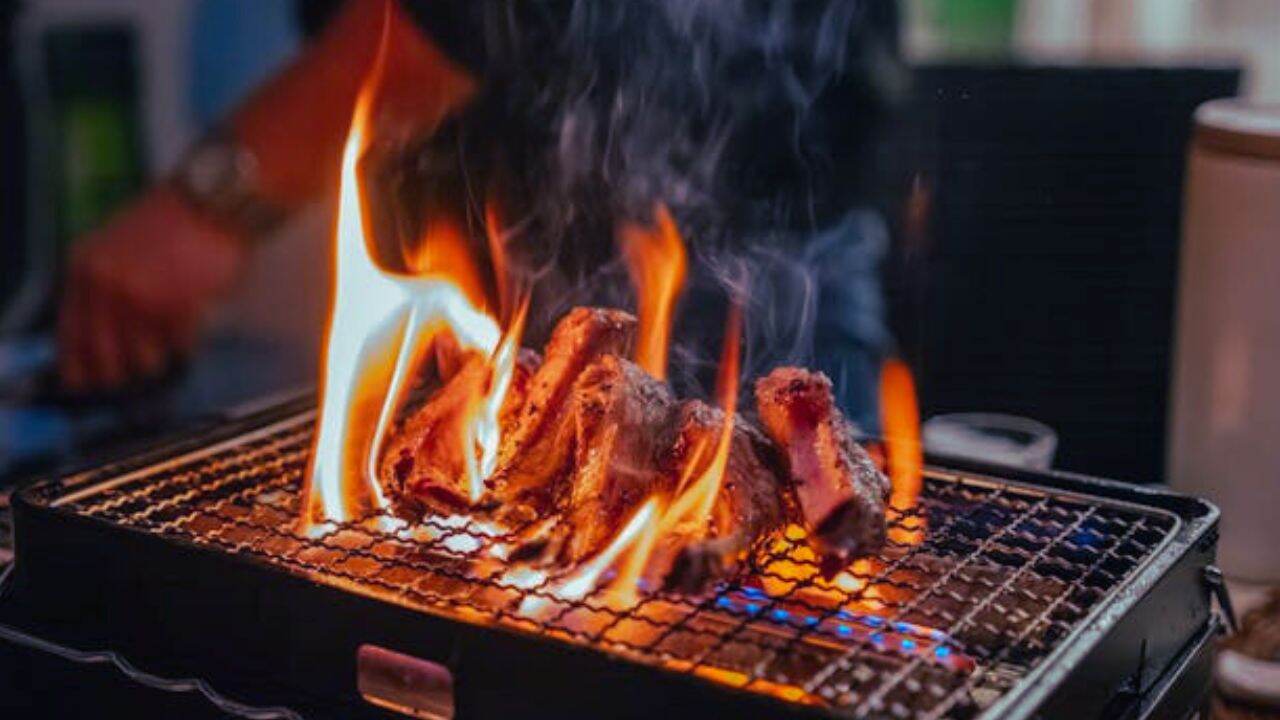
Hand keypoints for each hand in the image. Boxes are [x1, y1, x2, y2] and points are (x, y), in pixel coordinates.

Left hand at [57, 186, 248, 391]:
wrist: (213, 201)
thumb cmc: (172, 221)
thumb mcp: (117, 244)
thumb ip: (102, 283)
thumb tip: (101, 331)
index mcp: (85, 267)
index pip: (69, 333)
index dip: (77, 364)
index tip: (85, 381)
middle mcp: (107, 286)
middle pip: (104, 355)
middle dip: (120, 369)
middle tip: (134, 369)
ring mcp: (142, 298)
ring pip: (143, 359)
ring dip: (158, 356)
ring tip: (168, 338)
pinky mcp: (178, 307)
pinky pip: (179, 347)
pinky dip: (186, 342)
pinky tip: (191, 322)